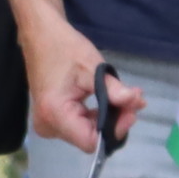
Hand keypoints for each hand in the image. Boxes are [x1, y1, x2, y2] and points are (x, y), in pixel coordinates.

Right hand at [24, 16, 129, 152]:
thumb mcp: (94, 68)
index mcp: (55, 114)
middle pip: (90, 137)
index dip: (114, 130)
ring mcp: (48, 124)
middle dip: (115, 121)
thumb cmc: (64, 48)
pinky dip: (97, 114)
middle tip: (133, 101)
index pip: (90, 141)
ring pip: (87, 132)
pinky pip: (80, 125)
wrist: (41, 36)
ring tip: (126, 98)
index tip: (131, 112)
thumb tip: (137, 104)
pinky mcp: (52, 119)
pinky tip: (110, 100)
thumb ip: (114, 90)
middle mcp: (48, 126)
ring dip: (109, 117)